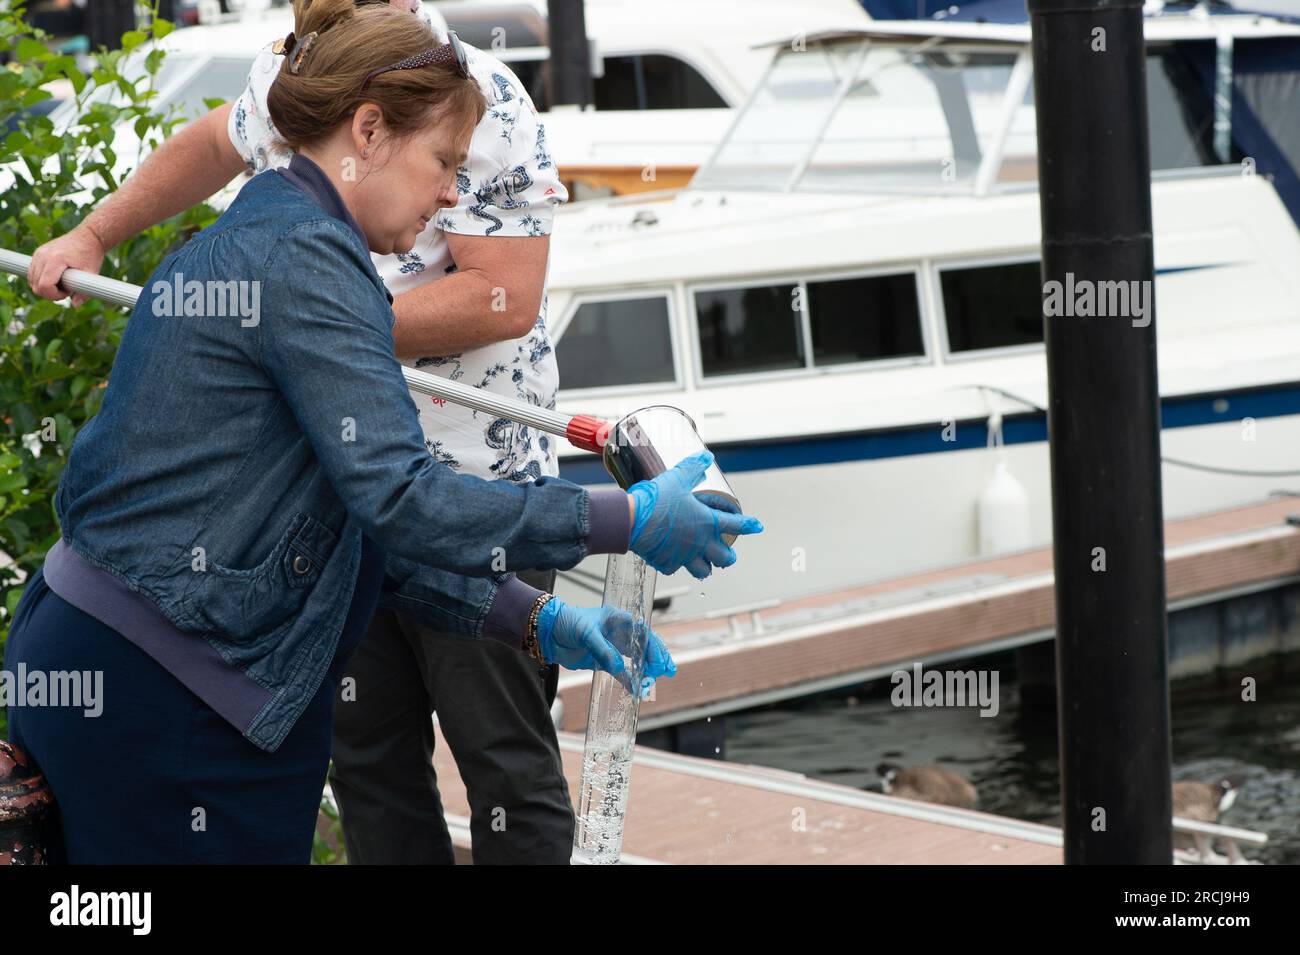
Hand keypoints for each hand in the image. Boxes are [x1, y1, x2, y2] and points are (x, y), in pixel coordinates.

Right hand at [28, 225, 105, 306]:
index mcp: (56, 259)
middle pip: (35, 285)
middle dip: (50, 293)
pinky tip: (56, 278)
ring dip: (45, 286)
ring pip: (31, 280)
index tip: (68, 292)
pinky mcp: (37, 253)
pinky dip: (41, 280)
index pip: (44, 286)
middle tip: (67, 289)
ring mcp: (38, 253)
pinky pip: (32, 273)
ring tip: (62, 282)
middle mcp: (43, 255)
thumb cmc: (91, 255)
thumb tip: (75, 305)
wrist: (88, 237)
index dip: (54, 295)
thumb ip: (84, 292)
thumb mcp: (91, 274)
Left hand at [536, 598, 675, 694]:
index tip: (660, 661)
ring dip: (645, 670)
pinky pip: (620, 672)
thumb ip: (603, 649)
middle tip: (667, 671)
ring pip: (635, 660)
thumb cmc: (566, 622)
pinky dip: (629, 680)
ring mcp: (611, 647)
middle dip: (657, 658)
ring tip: (655, 681)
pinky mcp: (602, 661)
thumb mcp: (585, 631)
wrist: (546, 632)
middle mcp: (618, 633)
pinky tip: (637, 689)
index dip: (654, 646)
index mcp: (618, 619)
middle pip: (644, 646)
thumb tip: (619, 668)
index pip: (643, 633)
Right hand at [628, 450, 762, 578]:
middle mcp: (700, 542)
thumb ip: (694, 468)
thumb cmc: (656, 500)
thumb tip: (706, 459)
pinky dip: (676, 565)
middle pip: (725, 558)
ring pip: (704, 570)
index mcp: (707, 522)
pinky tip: (673, 559)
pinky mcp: (666, 563)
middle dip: (728, 556)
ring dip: (706, 566)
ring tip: (704, 563)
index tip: (757, 526)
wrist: (631, 520)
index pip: (737, 525)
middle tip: (726, 552)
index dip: (749, 525)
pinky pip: (675, 568)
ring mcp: (684, 555)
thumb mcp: (678, 478)